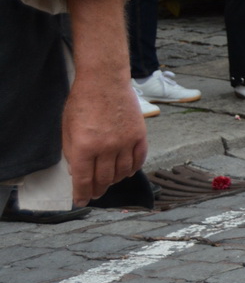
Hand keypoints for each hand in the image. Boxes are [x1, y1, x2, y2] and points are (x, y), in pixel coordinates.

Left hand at [62, 0, 146, 204]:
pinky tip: (126, 171)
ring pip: (122, 172)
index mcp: (85, 147)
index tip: (82, 201)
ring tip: (109, 182)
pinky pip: (139, 159)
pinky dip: (133, 168)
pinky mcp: (139, 134)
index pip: (83, 180)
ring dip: (114, 180)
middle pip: (104, 179)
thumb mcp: (67, 129)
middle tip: (94, 193)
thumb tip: (78, 172)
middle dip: (97, 189)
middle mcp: (107, 147)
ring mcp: (125, 141)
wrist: (104, 80)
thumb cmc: (82, 102)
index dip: (82, 194)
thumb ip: (72, 152)